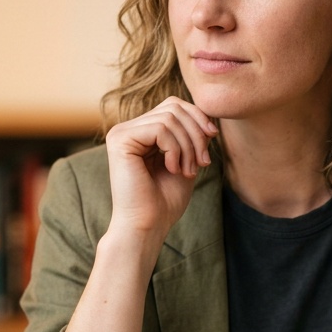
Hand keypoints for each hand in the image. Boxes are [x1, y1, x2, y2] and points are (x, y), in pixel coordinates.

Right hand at [104, 96, 218, 240]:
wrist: (147, 226)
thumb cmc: (165, 201)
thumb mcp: (187, 160)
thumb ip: (193, 136)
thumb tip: (207, 113)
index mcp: (142, 132)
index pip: (174, 106)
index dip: (198, 118)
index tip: (211, 141)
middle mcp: (128, 128)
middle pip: (173, 107)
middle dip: (196, 133)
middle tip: (202, 162)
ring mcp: (121, 133)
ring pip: (169, 118)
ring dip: (188, 146)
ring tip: (187, 170)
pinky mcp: (120, 140)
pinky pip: (160, 129)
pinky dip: (174, 149)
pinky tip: (173, 169)